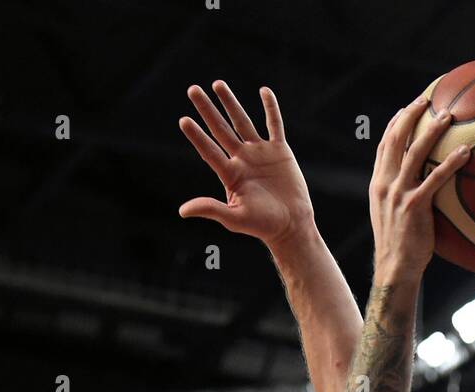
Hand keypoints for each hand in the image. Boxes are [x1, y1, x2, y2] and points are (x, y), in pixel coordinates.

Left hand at [179, 81, 313, 248]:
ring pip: (242, 121)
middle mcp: (242, 159)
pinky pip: (275, 125)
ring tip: (217, 84)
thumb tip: (183, 210)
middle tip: (192, 90)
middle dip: (207, 109)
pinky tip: (264, 91)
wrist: (291, 225)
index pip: (209, 150)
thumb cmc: (262, 225)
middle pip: (220, 129)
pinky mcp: (280, 151)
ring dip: (230, 103)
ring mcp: (260, 153)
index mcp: (230, 174)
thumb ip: (211, 209)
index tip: (183, 121)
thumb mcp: (234, 218)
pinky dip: (271, 108)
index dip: (196, 136)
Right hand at [370, 95, 469, 283]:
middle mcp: (385, 184)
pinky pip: (435, 178)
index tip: (407, 109)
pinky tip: (466, 152)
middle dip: (411, 115)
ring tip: (449, 116)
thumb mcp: (394, 218)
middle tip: (429, 99)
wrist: (394, 269)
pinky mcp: (414, 205)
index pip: (384, 146)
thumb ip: (403, 198)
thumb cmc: (400, 248)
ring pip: (414, 151)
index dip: (395, 124)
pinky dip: (451, 162)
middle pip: (396, 139)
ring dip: (432, 130)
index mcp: (378, 184)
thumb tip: (424, 188)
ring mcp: (398, 194)